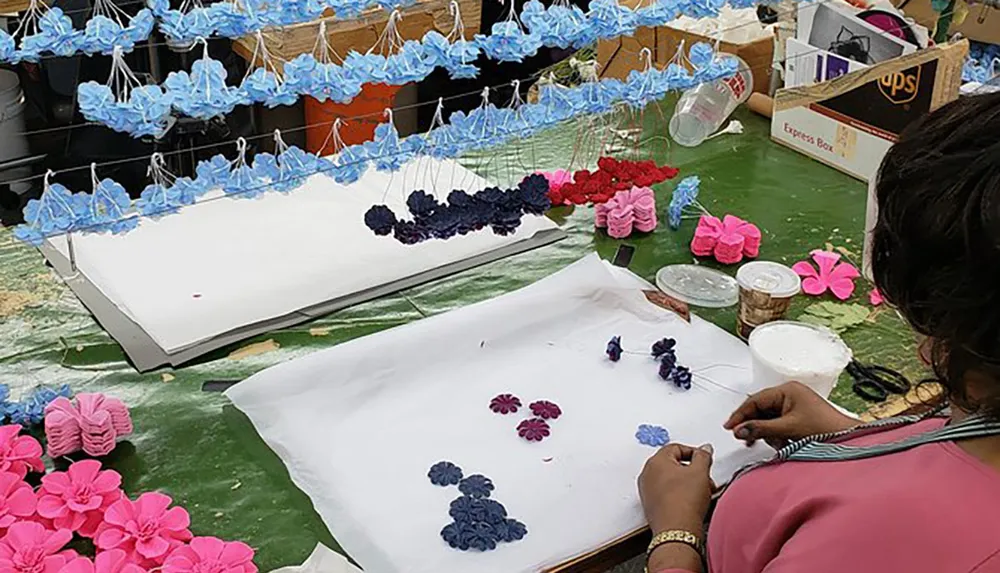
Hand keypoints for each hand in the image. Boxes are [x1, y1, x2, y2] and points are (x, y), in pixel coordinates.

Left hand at [638, 443, 713, 536]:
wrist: (677, 530)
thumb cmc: (684, 502)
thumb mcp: (700, 472)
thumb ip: (703, 456)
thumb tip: (704, 449)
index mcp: (656, 461)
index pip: (676, 448)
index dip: (694, 453)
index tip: (704, 459)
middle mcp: (648, 474)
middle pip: (673, 464)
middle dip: (692, 470)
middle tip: (705, 478)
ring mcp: (647, 490)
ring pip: (671, 479)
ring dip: (688, 483)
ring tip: (701, 492)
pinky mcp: (651, 504)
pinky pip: (666, 493)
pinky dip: (679, 494)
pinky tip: (692, 502)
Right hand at [724, 381, 857, 448]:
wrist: (849, 441)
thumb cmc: (825, 429)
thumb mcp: (787, 430)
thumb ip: (760, 429)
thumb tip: (739, 430)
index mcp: (787, 389)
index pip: (755, 400)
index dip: (741, 414)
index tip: (730, 426)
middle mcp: (790, 394)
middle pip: (761, 409)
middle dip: (756, 426)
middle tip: (746, 439)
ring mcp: (795, 405)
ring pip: (769, 418)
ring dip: (768, 433)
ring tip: (776, 443)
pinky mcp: (799, 416)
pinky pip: (779, 423)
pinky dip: (776, 434)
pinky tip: (779, 443)